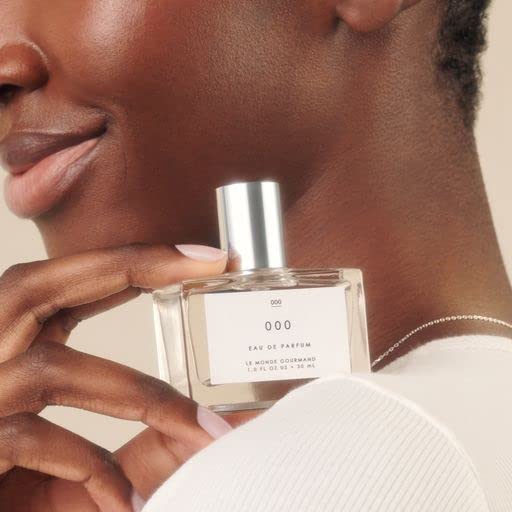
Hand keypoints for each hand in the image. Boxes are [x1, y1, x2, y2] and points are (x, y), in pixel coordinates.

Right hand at [0, 244, 227, 510]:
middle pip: (35, 289)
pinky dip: (90, 467)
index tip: (203, 258)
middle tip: (210, 262)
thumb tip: (220, 424)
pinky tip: (126, 500)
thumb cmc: (21, 495)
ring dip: (143, 398)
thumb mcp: (86, 462)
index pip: (66, 288)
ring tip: (206, 432)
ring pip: (50, 369)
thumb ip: (141, 437)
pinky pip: (26, 438)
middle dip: (129, 267)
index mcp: (9, 352)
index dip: (133, 262)